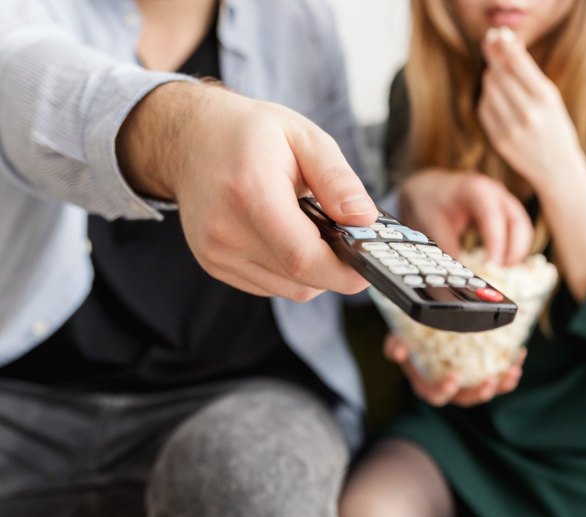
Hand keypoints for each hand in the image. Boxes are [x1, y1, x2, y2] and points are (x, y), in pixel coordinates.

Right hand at [118, 82, 378, 300]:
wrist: (190, 138)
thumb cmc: (249, 133)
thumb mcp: (304, 137)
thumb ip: (337, 180)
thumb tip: (365, 219)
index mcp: (250, 192)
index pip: (302, 257)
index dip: (344, 271)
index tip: (371, 264)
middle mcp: (225, 230)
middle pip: (299, 279)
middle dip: (336, 268)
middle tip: (351, 240)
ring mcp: (216, 252)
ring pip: (288, 288)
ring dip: (313, 270)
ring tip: (313, 230)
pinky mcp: (214, 264)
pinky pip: (270, 285)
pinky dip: (290, 271)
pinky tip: (288, 237)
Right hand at [384, 334, 525, 407]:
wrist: (425, 331)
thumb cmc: (411, 338)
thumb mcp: (398, 338)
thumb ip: (395, 344)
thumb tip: (398, 351)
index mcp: (427, 384)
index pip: (436, 395)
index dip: (445, 390)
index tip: (455, 377)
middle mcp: (449, 388)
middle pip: (466, 399)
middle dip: (480, 393)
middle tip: (491, 381)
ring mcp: (468, 383)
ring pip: (486, 391)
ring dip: (501, 384)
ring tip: (513, 371)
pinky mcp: (482, 373)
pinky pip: (499, 377)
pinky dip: (510, 369)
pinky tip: (519, 355)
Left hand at [399, 169, 532, 265]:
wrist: (430, 187)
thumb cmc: (430, 200)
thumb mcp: (431, 220)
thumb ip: (445, 243)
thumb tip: (457, 269)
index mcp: (476, 189)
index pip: (493, 215)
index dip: (497, 241)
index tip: (493, 264)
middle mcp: (495, 193)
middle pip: (518, 221)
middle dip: (515, 249)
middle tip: (501, 271)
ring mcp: (503, 201)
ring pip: (522, 227)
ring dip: (517, 250)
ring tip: (502, 271)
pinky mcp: (505, 212)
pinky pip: (518, 230)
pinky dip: (514, 247)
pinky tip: (502, 263)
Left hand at [478, 32, 584, 193]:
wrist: (557, 167)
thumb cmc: (555, 126)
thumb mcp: (551, 98)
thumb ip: (529, 74)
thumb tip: (507, 45)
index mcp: (546, 97)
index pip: (517, 62)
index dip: (504, 45)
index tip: (497, 35)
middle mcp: (528, 112)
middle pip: (499, 74)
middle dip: (493, 57)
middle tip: (490, 44)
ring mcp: (512, 128)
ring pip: (489, 89)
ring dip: (490, 77)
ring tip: (497, 73)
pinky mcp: (499, 140)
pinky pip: (484, 109)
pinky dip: (487, 98)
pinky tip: (494, 95)